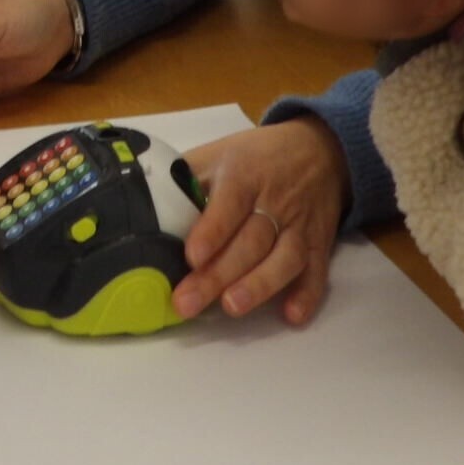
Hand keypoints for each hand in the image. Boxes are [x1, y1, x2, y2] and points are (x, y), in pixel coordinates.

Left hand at [172, 118, 347, 325]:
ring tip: (232, 307)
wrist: (318, 149)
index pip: (230, 202)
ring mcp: (300, 224)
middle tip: (188, 303)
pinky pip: (317, 271)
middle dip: (219, 274)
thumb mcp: (218, 154)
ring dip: (260, 284)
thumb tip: (143, 206)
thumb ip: (185, 178)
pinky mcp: (320, 243)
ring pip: (285, 257)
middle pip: (250, 240)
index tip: (192, 257)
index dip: (212, 230)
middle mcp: (275, 200)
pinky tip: (292, 315)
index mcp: (244, 174)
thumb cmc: (255, 157)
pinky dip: (307, 294)